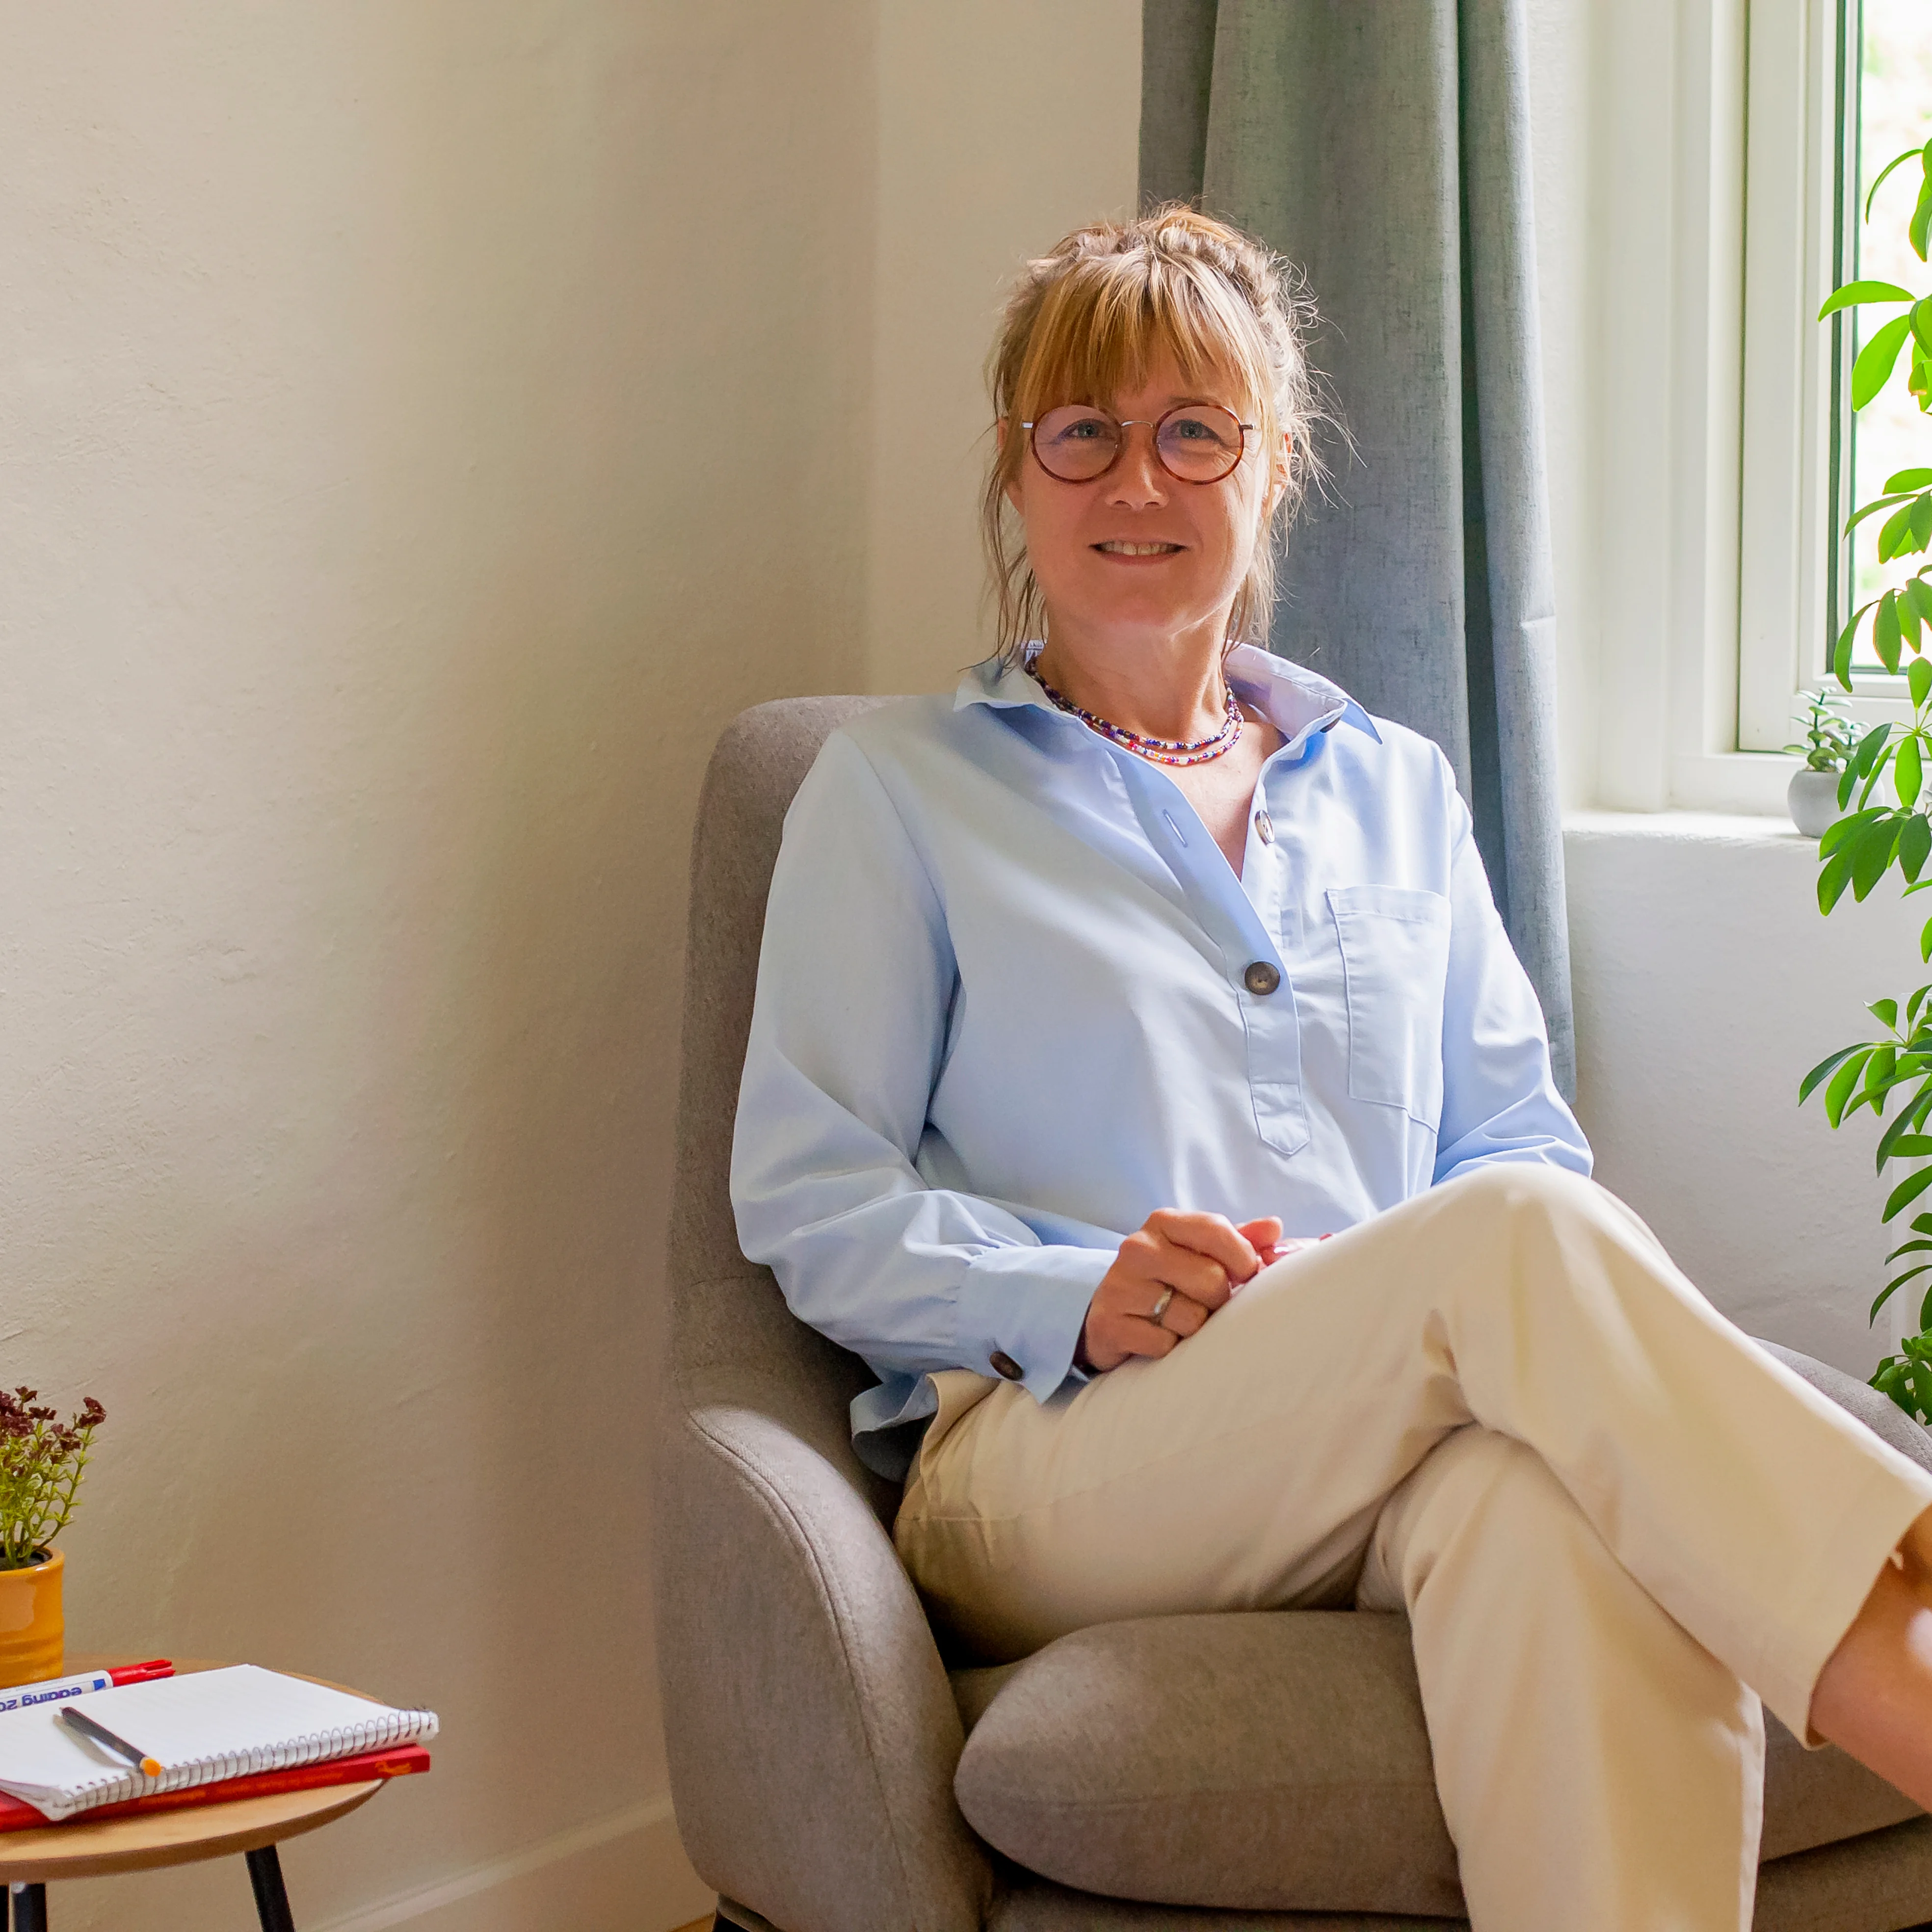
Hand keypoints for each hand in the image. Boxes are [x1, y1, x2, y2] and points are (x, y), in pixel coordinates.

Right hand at [1078, 1211, 1295, 1373]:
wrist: (1110, 1314)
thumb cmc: (1169, 1281)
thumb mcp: (1202, 1253)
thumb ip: (1241, 1240)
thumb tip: (1274, 1228)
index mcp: (1164, 1223)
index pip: (1216, 1230)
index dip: (1242, 1259)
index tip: (1244, 1275)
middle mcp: (1138, 1248)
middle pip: (1211, 1280)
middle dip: (1216, 1300)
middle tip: (1202, 1303)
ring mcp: (1120, 1286)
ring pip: (1190, 1318)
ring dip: (1193, 1328)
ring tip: (1177, 1320)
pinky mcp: (1109, 1324)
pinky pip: (1164, 1344)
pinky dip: (1169, 1348)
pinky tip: (1157, 1336)